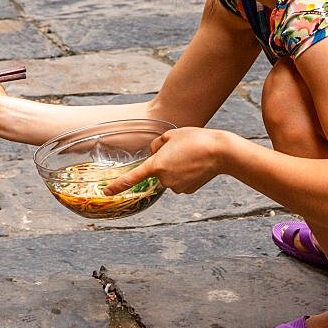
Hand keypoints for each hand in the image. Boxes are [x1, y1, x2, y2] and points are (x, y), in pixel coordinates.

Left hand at [103, 127, 228, 195]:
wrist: (221, 152)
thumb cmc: (195, 139)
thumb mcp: (171, 134)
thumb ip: (157, 145)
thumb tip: (154, 153)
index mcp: (156, 165)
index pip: (132, 177)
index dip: (117, 185)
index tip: (106, 192)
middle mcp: (164, 179)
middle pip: (156, 170)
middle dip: (164, 161)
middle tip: (180, 150)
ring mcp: (176, 186)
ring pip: (168, 176)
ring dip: (175, 168)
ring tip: (190, 156)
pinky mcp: (188, 190)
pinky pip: (179, 181)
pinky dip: (184, 174)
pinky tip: (195, 165)